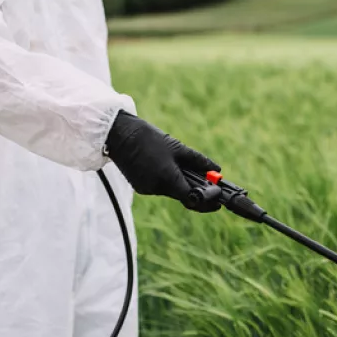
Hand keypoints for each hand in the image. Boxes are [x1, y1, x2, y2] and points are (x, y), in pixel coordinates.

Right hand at [105, 110, 221, 212]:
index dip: (207, 201)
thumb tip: (217, 170)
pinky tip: (162, 166)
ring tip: (178, 166)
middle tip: (208, 185)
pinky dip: (165, 180)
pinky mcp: (140, 187)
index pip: (191, 198)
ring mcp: (147, 189)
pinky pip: (159, 187)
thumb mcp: (177, 147)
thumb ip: (198, 161)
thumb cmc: (148, 138)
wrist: (118, 134)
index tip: (218, 201)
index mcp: (167, 178)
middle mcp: (157, 187)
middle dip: (194, 190)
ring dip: (178, 183)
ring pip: (170, 191)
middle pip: (182, 195)